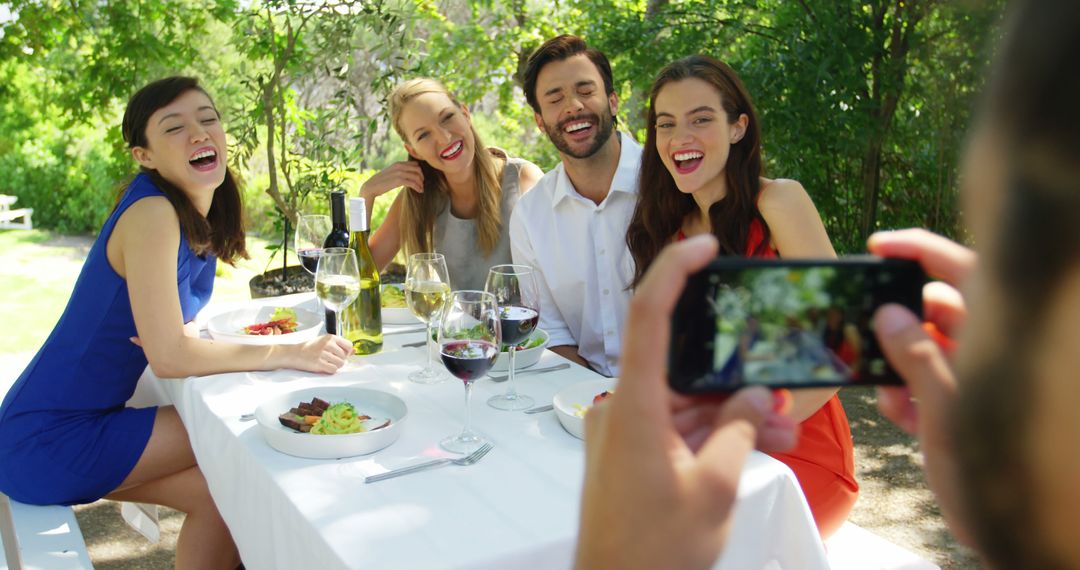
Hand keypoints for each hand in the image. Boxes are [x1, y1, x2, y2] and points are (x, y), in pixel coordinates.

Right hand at [284, 334, 353, 373]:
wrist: (294, 353)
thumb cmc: (311, 348)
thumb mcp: (325, 342)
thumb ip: (339, 346)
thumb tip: (354, 351)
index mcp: (330, 337)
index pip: (349, 345)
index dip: (346, 352)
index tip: (340, 354)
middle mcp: (328, 344)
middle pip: (344, 357)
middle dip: (339, 360)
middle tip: (330, 359)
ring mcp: (323, 353)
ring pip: (340, 364)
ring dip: (335, 366)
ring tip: (326, 363)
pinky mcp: (319, 363)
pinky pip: (333, 370)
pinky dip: (330, 370)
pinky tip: (324, 367)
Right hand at [361, 161, 423, 197]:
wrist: (371, 186)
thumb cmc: (381, 181)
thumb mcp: (391, 172)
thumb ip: (399, 171)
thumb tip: (409, 174)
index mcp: (398, 163)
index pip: (415, 164)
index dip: (420, 171)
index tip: (420, 178)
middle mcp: (399, 166)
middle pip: (418, 169)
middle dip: (422, 177)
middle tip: (422, 184)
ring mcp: (399, 173)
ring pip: (416, 176)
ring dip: (420, 183)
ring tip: (421, 189)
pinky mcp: (398, 180)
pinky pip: (413, 183)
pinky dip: (418, 187)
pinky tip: (419, 191)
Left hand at [575, 235, 797, 569]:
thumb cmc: (654, 551)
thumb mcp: (715, 488)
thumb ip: (739, 430)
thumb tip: (753, 396)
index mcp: (635, 407)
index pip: (648, 315)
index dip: (674, 270)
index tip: (704, 245)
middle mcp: (622, 410)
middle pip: (679, 364)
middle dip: (732, 372)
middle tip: (776, 385)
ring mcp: (624, 433)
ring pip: (683, 400)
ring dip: (729, 410)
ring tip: (780, 429)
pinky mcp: (629, 453)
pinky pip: (674, 426)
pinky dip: (710, 431)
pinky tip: (754, 442)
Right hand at [868, 228, 975, 544]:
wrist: (1017, 531)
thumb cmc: (1005, 470)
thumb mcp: (951, 410)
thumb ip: (920, 357)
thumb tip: (888, 314)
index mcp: (1004, 335)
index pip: (965, 270)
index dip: (921, 251)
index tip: (878, 247)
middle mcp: (992, 348)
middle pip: (935, 308)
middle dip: (898, 322)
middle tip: (867, 335)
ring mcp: (976, 375)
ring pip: (922, 345)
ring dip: (897, 365)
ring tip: (892, 394)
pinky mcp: (960, 402)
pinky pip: (922, 380)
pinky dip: (904, 394)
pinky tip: (904, 416)